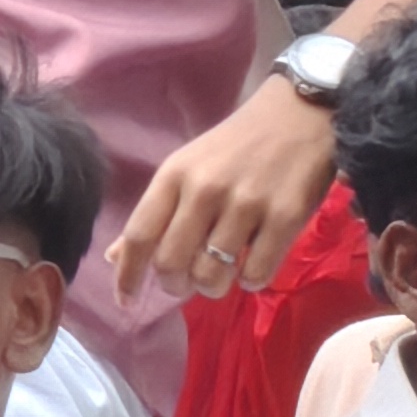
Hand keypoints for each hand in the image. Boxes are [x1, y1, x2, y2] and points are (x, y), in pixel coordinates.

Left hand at [110, 80, 339, 303]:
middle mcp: (204, 190)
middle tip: (184, 284)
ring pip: (211, 274)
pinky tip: (251, 267)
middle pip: (171, 262)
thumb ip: (156, 212)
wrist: (300, 114)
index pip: (139, 234)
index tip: (124, 302)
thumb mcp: (187, 167)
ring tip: (219, 276)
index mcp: (174, 175)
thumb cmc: (237, 145)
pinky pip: (256, 273)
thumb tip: (116, 258)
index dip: (127, 275)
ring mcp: (246, 204)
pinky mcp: (285, 217)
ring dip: (212, 287)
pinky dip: (250, 281)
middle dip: (174, 285)